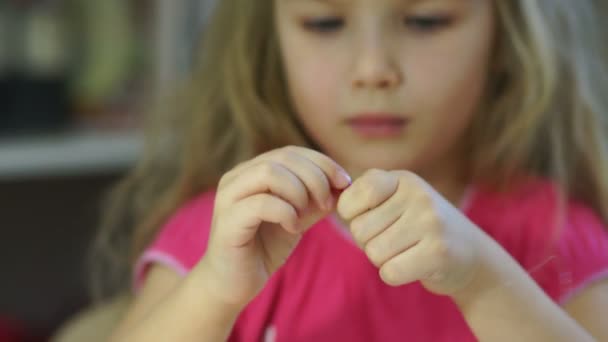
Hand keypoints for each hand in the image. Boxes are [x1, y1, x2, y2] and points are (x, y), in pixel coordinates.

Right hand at [198, 146, 350, 307]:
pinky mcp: (227, 221)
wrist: (235, 284)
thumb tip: (343, 182)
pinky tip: (293, 228)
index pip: (290, 152)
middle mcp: (236, 178)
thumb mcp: (298, 217)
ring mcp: (228, 197)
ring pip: (269, 173)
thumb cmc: (265, 247)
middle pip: (282, 158)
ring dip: (298, 192)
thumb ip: (316, 198)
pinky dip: (286, 213)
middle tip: (326, 204)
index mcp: (251, 172)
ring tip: (305, 215)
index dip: (321, 162)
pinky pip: (261, 203)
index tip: (344, 182)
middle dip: (314, 178)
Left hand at [337, 169, 483, 295]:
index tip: (369, 218)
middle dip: (369, 241)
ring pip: (373, 252)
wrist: (472, 256)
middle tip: (395, 240)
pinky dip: (394, 275)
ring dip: (383, 259)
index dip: (352, 214)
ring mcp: (431, 223)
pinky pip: (389, 272)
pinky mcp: (438, 253)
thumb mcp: (399, 199)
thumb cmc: (421, 227)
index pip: (357, 194)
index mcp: (404, 179)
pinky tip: (413, 266)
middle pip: (359, 229)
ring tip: (406, 251)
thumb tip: (331, 199)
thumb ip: (366, 194)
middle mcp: (419, 196)